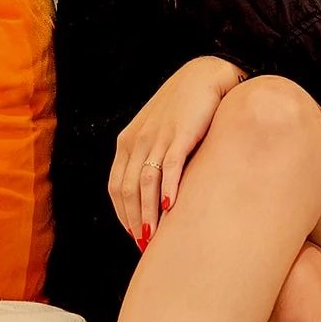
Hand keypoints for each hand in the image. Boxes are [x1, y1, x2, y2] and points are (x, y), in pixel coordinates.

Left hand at [109, 55, 243, 251]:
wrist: (204, 75)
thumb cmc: (183, 107)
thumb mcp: (158, 130)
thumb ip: (150, 156)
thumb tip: (153, 195)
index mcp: (128, 140)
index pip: (116, 186)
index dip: (123, 214)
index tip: (134, 234)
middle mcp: (138, 139)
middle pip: (126, 190)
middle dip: (133, 221)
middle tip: (144, 246)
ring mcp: (158, 137)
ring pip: (144, 184)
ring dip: (147, 214)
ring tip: (154, 238)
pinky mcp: (180, 135)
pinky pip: (169, 168)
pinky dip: (167, 191)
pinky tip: (172, 209)